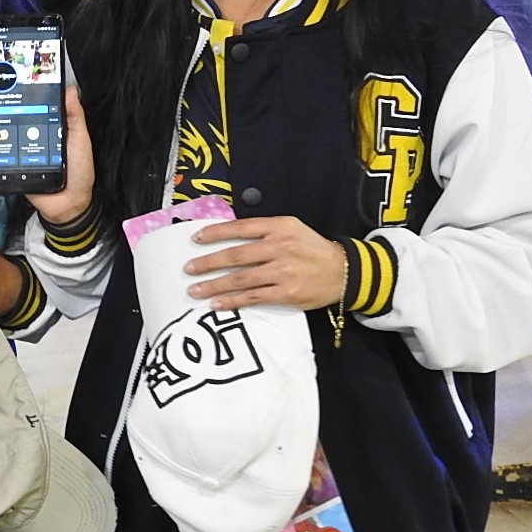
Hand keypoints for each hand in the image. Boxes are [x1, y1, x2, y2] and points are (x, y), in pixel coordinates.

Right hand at [0, 84, 95, 224]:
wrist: (70, 203)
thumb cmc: (78, 170)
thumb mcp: (79, 138)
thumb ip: (74, 115)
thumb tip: (70, 88)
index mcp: (40, 121)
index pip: (22, 97)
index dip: (9, 82)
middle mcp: (22, 131)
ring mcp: (11, 147)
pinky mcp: (3, 165)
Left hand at [184, 217, 344, 311]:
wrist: (343, 271)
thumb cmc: (312, 249)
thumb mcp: (291, 228)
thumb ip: (263, 231)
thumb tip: (229, 236)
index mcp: (279, 227)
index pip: (240, 228)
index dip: (215, 233)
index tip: (196, 239)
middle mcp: (280, 247)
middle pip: (235, 255)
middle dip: (208, 263)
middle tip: (188, 269)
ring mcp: (283, 271)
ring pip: (240, 279)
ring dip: (214, 285)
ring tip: (195, 289)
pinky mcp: (287, 293)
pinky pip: (254, 297)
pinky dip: (233, 301)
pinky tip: (217, 304)